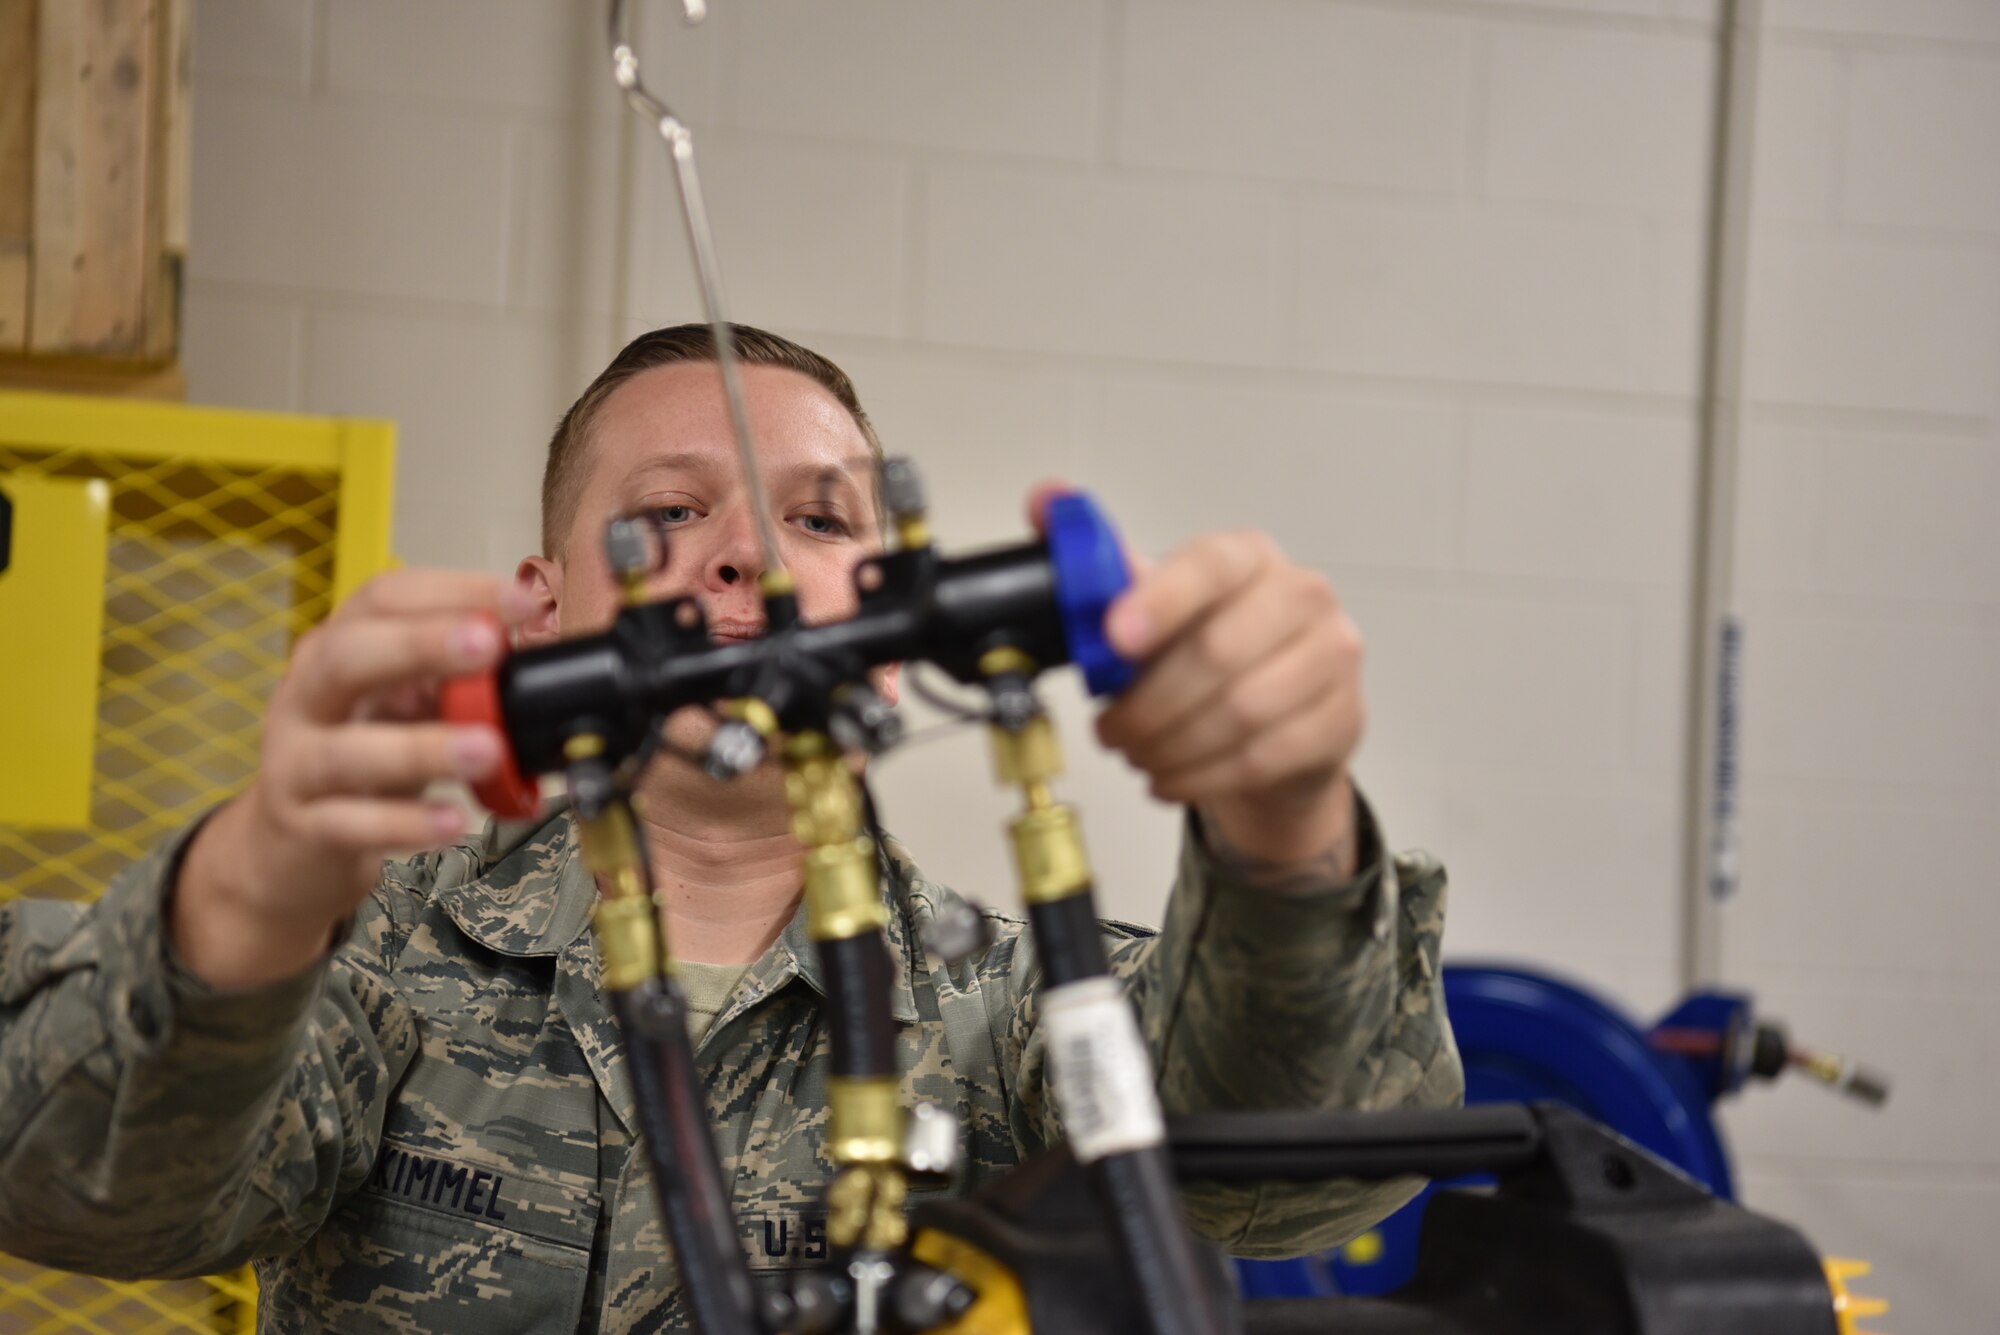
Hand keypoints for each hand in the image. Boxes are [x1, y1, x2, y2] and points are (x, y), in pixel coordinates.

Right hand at [173, 571, 528, 987]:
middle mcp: (306, 698)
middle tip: (490, 644)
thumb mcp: (399, 708)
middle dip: (421, 644)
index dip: (452, 592)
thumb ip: (451, 681)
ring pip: (348, 752)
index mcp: (335, 651)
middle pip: (348, 656)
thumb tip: (526, 654)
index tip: (522, 601)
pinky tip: (454, 822)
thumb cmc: (357, 763)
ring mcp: (296, 764)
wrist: (286, 848)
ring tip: (487, 749)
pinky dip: (407, 824)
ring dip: (423, 748)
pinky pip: (352, 824)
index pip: (382, 600)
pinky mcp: (303, 827)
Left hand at [1052, 499, 1362, 886]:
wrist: (1279, 721)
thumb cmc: (1210, 655)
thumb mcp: (1154, 610)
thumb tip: (1047, 500)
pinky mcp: (1342, 717)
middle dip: (1149, 704)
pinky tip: (1171, 777)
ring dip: (1171, 746)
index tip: (1115, 638)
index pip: (1210, 564)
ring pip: (1241, 713)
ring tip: (1138, 755)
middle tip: (1111, 731)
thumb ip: (1102, 564)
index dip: (1161, 601)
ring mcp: (1331, 656)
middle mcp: (1301, 595)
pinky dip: (1203, 776)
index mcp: (1248, 557)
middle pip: (1219, 651)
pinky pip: (1264, 757)